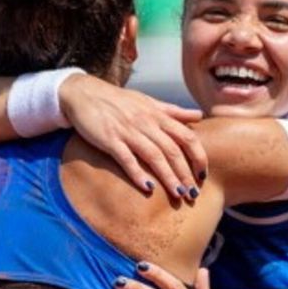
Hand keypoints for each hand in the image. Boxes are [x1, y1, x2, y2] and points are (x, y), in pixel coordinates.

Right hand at [60, 75, 206, 202]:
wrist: (84, 93)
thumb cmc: (117, 100)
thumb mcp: (148, 102)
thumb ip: (173, 111)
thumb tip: (199, 116)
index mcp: (158, 115)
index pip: (186, 136)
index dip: (198, 156)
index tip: (202, 174)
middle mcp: (146, 123)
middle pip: (172, 150)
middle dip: (185, 173)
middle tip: (193, 193)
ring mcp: (128, 131)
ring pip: (154, 156)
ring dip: (167, 176)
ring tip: (177, 194)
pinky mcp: (110, 140)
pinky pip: (127, 159)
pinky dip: (138, 173)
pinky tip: (148, 188)